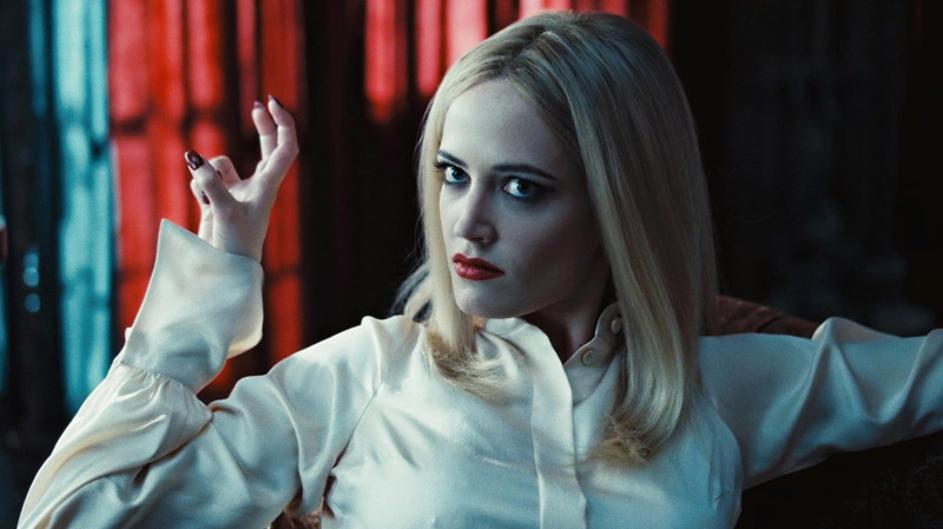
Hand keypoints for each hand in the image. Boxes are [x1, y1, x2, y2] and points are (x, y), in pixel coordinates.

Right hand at [185, 95, 298, 261]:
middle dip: (263, 125)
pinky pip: (205, 179)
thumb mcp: (223, 212)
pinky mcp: (220, 201)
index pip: (285, 148)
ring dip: (210, 171)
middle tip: (256, 103)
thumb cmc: (234, 246)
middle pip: (267, 147)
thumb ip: (209, 184)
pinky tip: (203, 208)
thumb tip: (193, 158)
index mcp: (269, 186)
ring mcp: (239, 193)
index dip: (282, 124)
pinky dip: (199, 186)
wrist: (224, 271)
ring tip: (208, 199)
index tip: (270, 103)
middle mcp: (258, 187)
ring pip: (223, 164)